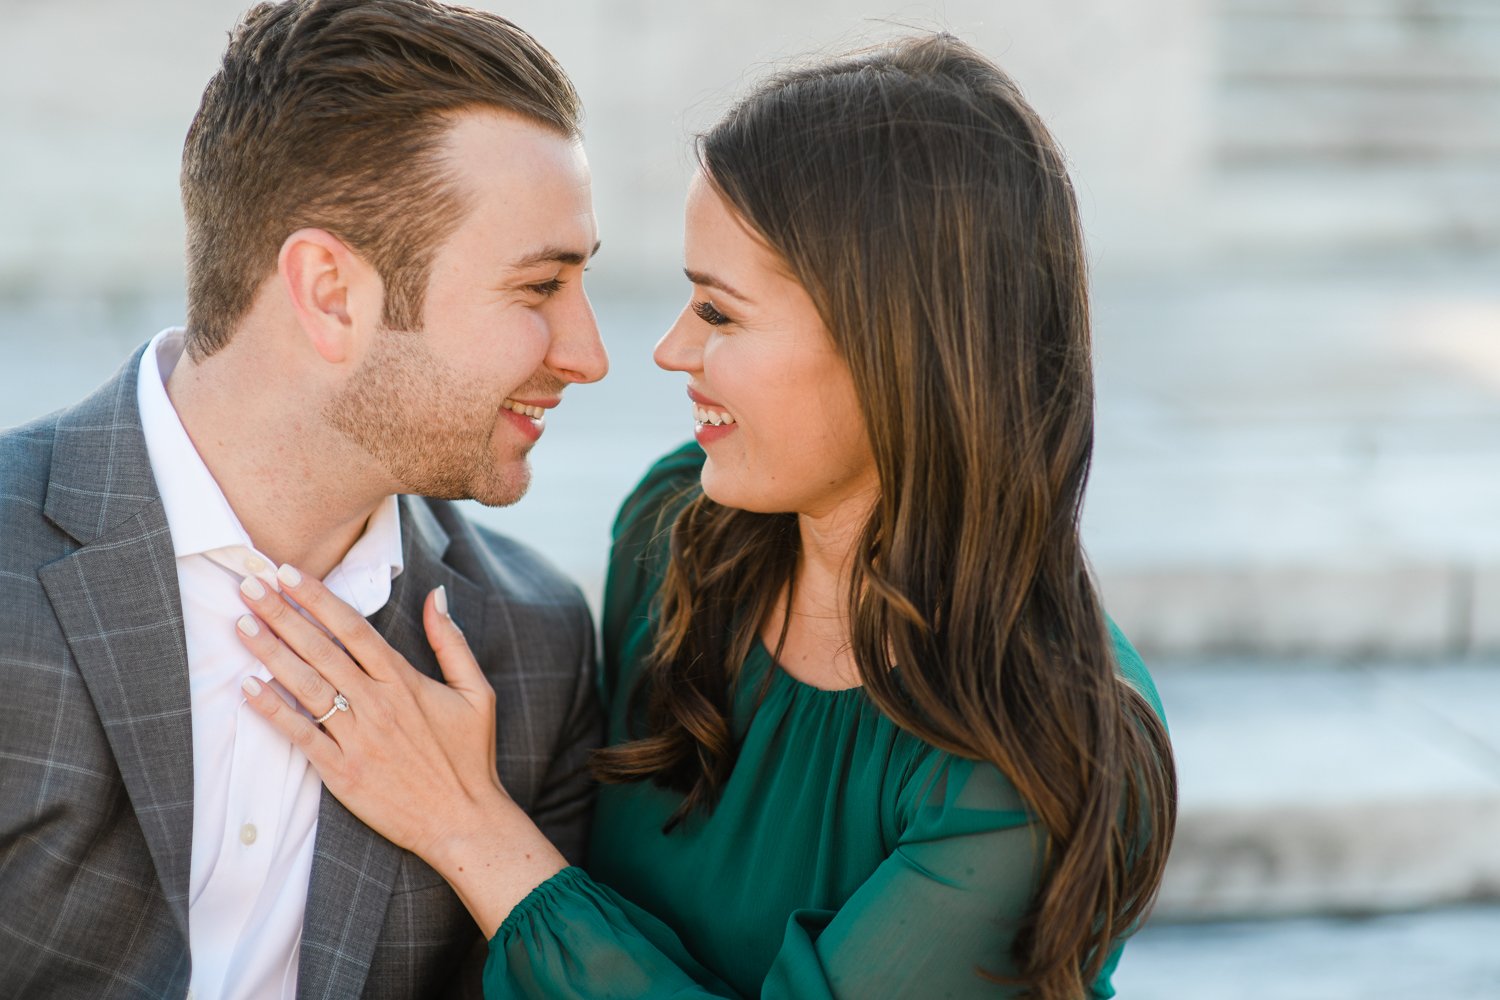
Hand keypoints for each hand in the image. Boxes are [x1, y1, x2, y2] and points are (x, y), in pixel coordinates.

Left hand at [235, 566, 564, 932]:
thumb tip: (436, 595)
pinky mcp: (343, 774)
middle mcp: (378, 704)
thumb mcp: (477, 693)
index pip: (353, 629)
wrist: (465, 823)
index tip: (287, 573)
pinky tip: (248, 688)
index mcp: (405, 681)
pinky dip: (274, 712)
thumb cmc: (470, 759)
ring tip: (242, 624)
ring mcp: (358, 739)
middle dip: (282, 614)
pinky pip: (302, 736)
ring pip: (307, 687)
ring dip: (271, 653)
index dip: (317, 598)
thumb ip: (452, 642)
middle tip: (249, 585)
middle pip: (321, 650)